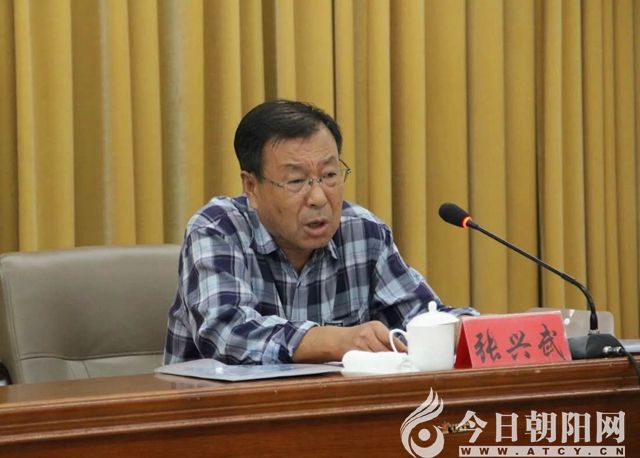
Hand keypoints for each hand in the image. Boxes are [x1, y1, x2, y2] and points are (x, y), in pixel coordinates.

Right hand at [292, 321, 406, 362]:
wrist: (337, 340)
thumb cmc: (360, 336)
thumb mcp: (373, 332)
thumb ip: (387, 339)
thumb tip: (407, 353)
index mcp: (375, 326)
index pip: (393, 340)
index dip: (403, 352)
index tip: (411, 360)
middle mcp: (367, 334)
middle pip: (387, 351)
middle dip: (397, 361)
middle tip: (407, 369)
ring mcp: (359, 345)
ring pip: (379, 359)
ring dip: (388, 367)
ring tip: (396, 373)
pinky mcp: (353, 355)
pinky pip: (369, 365)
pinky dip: (377, 370)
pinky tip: (382, 373)